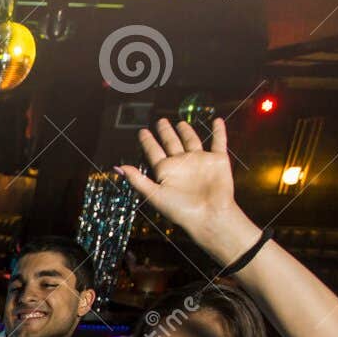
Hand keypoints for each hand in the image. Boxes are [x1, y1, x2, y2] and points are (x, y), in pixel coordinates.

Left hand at [115, 118, 254, 253]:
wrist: (209, 216)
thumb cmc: (180, 210)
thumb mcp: (154, 194)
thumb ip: (137, 180)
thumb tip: (118, 168)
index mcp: (166, 171)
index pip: (154, 152)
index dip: (147, 142)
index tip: (142, 132)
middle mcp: (182, 164)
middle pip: (171, 143)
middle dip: (166, 132)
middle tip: (160, 121)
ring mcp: (200, 161)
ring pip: (192, 141)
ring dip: (187, 131)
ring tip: (181, 123)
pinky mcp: (218, 160)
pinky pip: (219, 142)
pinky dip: (219, 131)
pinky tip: (217, 120)